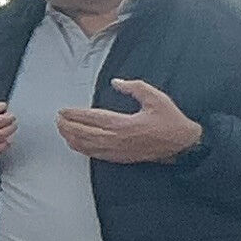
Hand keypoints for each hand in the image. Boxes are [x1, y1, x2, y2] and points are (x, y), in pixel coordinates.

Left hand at [56, 78, 201, 164]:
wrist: (183, 145)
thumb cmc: (170, 121)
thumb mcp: (156, 98)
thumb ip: (135, 88)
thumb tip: (116, 82)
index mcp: (124, 124)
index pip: (92, 118)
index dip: (75, 114)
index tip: (63, 110)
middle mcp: (117, 139)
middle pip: (84, 133)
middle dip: (67, 126)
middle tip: (57, 118)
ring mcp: (117, 151)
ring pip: (87, 146)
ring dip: (71, 137)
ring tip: (61, 129)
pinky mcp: (120, 158)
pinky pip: (95, 155)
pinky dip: (81, 149)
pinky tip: (75, 144)